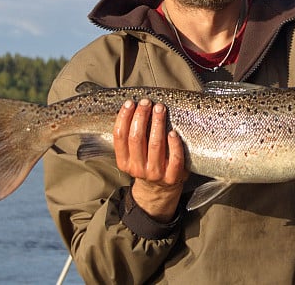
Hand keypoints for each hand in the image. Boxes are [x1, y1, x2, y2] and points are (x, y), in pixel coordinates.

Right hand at [113, 98, 187, 221]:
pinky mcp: (172, 176)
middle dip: (141, 116)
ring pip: (155, 145)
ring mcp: (155, 173)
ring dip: (157, 124)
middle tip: (147, 102)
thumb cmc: (146, 165)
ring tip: (160, 109)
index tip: (130, 103)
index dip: (124, 117)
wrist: (159, 191)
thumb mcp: (132, 156)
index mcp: (124, 162)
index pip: (120, 137)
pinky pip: (174, 158)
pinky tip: (173, 132)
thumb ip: (131, 138)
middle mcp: (137, 168)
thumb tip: (132, 108)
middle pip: (136, 138)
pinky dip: (174, 144)